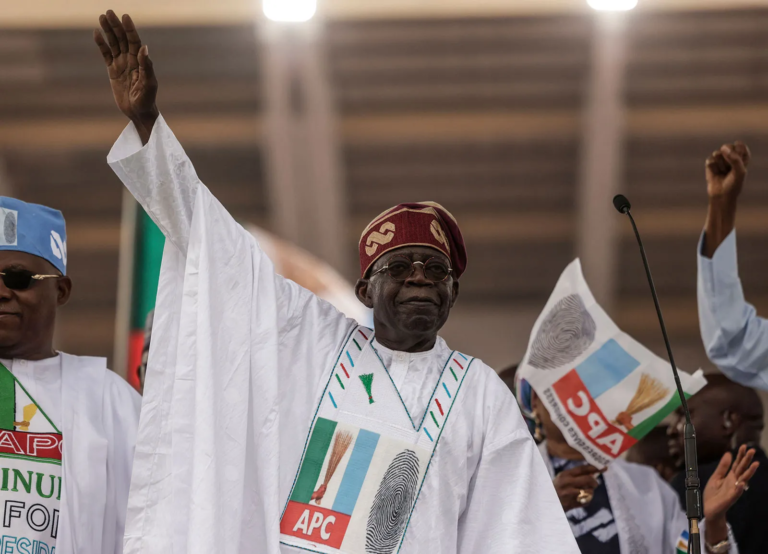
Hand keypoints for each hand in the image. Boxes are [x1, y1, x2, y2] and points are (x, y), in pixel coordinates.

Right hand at [94, 11, 157, 142]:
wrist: (138, 112)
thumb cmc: (147, 100)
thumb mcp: (149, 84)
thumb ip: (146, 66)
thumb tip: (144, 47)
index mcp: (140, 62)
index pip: (134, 41)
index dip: (129, 29)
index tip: (125, 16)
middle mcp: (131, 60)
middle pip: (122, 39)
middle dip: (116, 26)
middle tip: (109, 12)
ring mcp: (121, 64)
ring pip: (113, 44)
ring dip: (108, 31)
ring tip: (102, 17)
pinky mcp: (113, 71)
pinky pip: (106, 55)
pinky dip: (101, 45)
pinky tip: (97, 33)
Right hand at [553, 465, 600, 511]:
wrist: (547, 502)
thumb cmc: (557, 488)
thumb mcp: (563, 478)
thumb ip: (576, 475)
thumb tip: (593, 472)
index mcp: (564, 475)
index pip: (582, 469)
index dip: (594, 468)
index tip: (603, 468)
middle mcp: (567, 483)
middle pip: (588, 479)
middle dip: (595, 482)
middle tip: (595, 483)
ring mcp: (570, 495)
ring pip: (589, 491)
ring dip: (590, 492)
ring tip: (586, 492)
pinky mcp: (572, 504)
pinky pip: (587, 501)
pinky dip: (588, 500)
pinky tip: (581, 499)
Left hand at [703, 445, 758, 520]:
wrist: (709, 509)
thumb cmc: (713, 494)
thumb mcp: (716, 477)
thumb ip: (723, 467)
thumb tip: (728, 453)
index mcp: (730, 477)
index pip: (737, 464)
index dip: (741, 455)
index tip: (744, 446)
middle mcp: (734, 482)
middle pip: (742, 469)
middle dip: (747, 460)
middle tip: (752, 450)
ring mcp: (733, 490)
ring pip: (743, 480)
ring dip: (749, 472)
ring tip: (755, 464)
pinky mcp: (730, 498)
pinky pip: (736, 493)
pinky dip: (739, 488)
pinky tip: (742, 483)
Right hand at [706, 142, 749, 202]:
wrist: (721, 195)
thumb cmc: (734, 184)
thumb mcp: (739, 171)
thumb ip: (734, 158)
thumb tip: (722, 148)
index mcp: (742, 155)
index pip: (739, 145)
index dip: (737, 155)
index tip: (738, 164)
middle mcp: (731, 155)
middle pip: (727, 146)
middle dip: (727, 159)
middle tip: (729, 169)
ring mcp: (720, 158)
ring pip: (718, 153)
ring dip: (720, 165)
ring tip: (723, 172)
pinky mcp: (710, 163)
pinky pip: (710, 160)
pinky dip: (713, 168)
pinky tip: (716, 173)